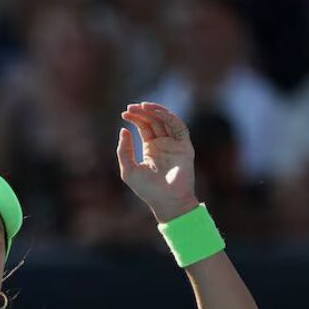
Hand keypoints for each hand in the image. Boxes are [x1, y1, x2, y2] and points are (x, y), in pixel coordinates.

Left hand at [117, 102, 197, 221]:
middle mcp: (164, 144)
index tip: (124, 114)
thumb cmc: (147, 190)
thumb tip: (123, 130)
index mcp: (151, 148)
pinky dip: (169, 117)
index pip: (144, 126)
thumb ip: (124, 151)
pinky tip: (157, 113)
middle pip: (154, 120)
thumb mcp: (129, 170)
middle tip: (131, 107)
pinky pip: (179, 127)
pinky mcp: (185, 146)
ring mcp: (175, 144)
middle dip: (143, 112)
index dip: (135, 118)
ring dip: (155, 111)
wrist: (167, 202)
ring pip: (166, 120)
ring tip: (142, 106)